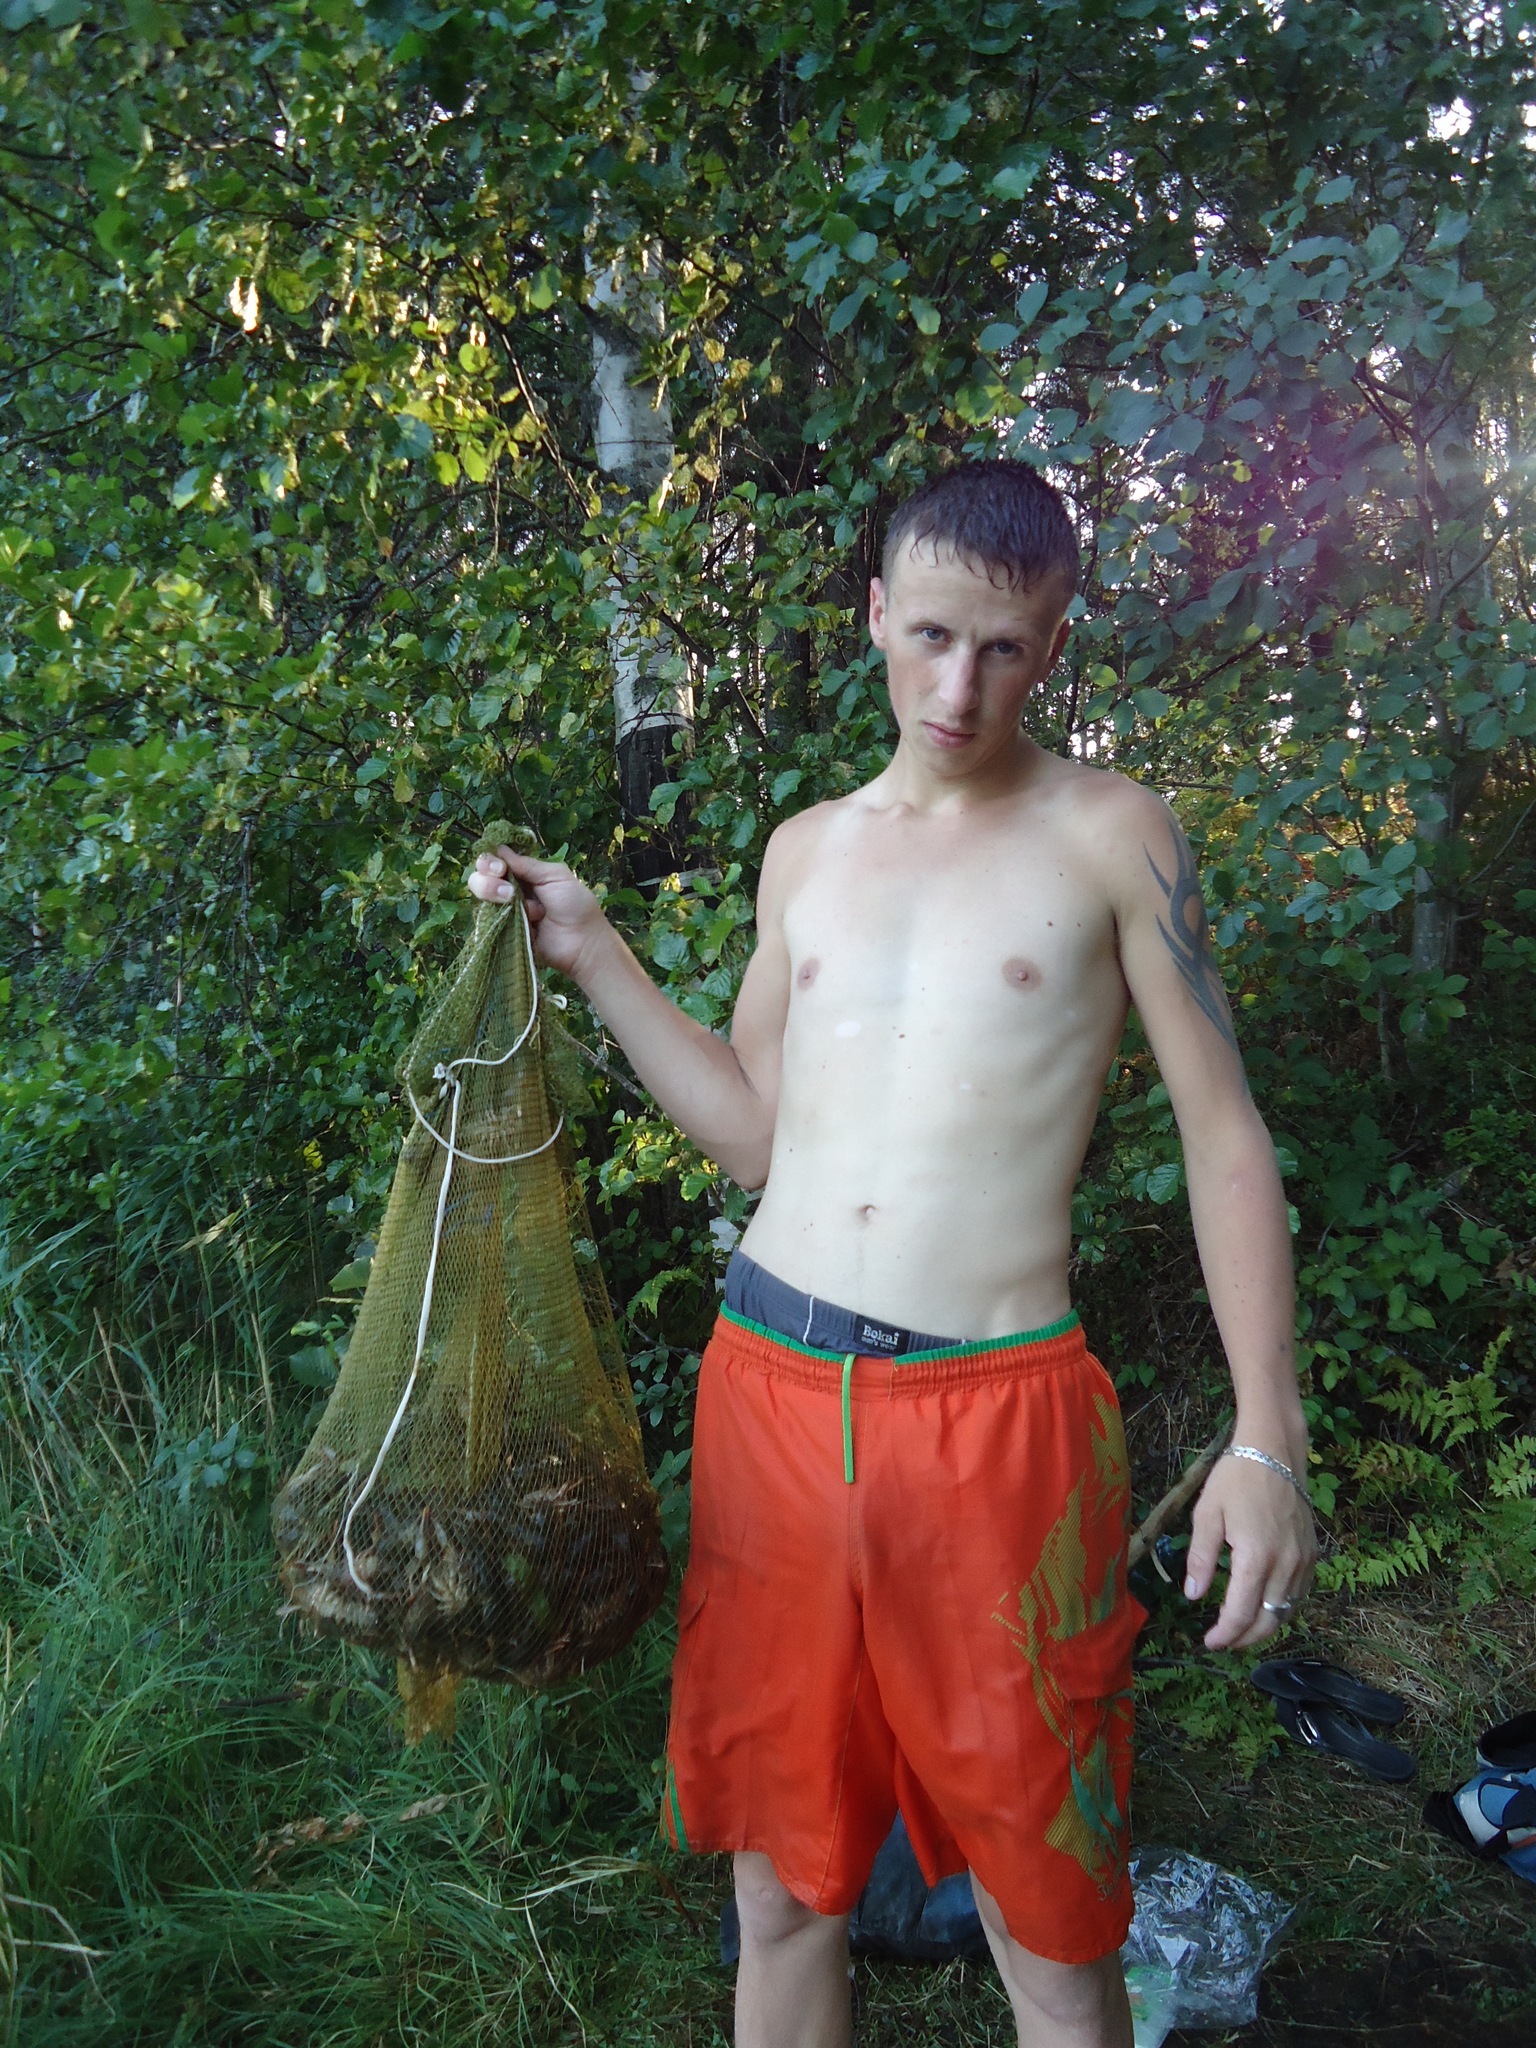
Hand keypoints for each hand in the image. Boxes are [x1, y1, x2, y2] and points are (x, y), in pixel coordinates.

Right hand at [467, 844, 606, 981]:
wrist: (582, 943)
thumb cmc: (575, 906)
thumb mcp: (555, 876)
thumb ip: (527, 864)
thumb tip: (499, 848)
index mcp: (526, 874)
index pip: (497, 861)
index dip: (491, 861)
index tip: (498, 867)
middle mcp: (512, 890)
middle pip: (482, 876)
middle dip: (487, 877)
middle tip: (504, 884)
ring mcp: (505, 911)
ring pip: (481, 895)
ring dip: (491, 892)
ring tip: (509, 899)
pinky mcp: (502, 931)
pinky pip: (485, 919)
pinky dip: (493, 915)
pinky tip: (507, 916)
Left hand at [1183, 1451, 1318, 1649]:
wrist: (1274, 1450)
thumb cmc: (1236, 1477)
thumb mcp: (1207, 1514)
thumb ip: (1201, 1559)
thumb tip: (1193, 1596)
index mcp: (1256, 1557)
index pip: (1241, 1613)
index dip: (1225, 1634)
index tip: (1209, 1641)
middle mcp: (1286, 1565)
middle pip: (1268, 1621)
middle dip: (1244, 1638)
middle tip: (1223, 1641)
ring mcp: (1304, 1561)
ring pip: (1287, 1611)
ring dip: (1264, 1626)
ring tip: (1240, 1629)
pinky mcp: (1313, 1553)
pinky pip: (1300, 1593)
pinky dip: (1282, 1608)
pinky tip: (1265, 1606)